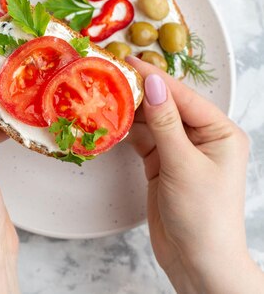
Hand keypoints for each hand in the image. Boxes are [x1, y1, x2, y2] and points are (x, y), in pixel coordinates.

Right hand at [125, 56, 263, 293]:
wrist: (197, 261)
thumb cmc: (203, 216)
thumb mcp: (184, 165)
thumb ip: (166, 123)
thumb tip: (153, 84)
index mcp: (220, 133)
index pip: (183, 96)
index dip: (153, 79)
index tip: (126, 62)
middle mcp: (202, 138)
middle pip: (167, 106)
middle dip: (139, 92)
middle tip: (109, 75)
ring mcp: (181, 152)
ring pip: (152, 122)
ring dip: (130, 111)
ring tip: (104, 93)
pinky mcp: (163, 166)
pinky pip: (144, 141)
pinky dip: (127, 132)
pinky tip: (111, 121)